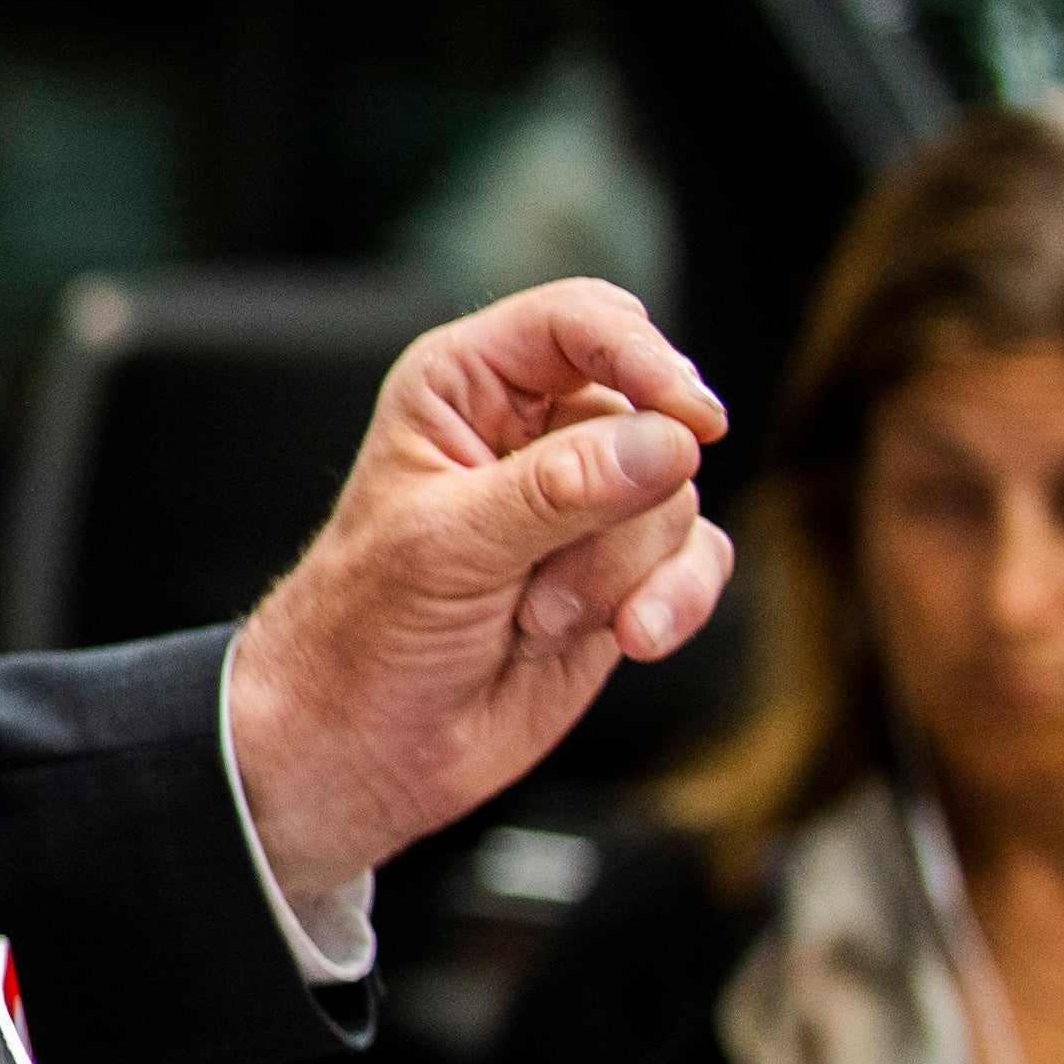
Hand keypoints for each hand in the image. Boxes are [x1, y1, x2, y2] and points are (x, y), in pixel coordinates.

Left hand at [226, 282, 733, 902]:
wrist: (363, 740)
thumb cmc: (366, 628)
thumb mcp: (445, 546)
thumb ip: (558, 490)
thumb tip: (672, 443)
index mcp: (466, 384)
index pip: (580, 323)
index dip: (645, 358)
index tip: (693, 422)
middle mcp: (533, 427)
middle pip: (649, 416)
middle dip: (618, 503)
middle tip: (544, 571)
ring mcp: (587, 500)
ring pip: (676, 497)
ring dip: (615, 572)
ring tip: (533, 619)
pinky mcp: (625, 568)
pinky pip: (700, 556)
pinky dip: (674, 600)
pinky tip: (630, 640)